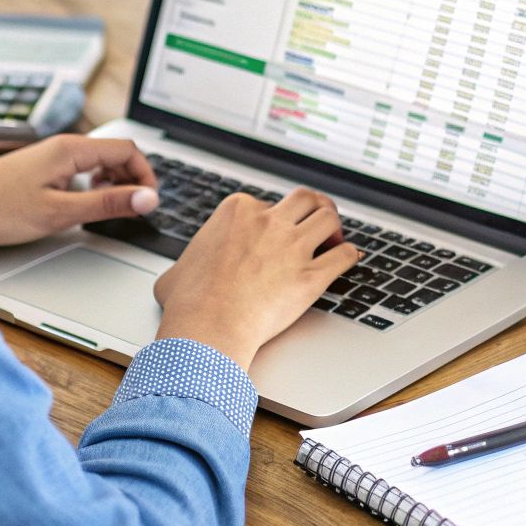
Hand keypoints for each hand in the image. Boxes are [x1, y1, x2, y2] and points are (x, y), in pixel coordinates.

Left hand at [0, 135, 157, 245]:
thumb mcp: (60, 213)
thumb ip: (107, 204)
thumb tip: (147, 199)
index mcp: (70, 149)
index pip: (128, 150)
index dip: (146, 176)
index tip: (148, 203)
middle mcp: (62, 146)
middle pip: (115, 153)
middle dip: (131, 179)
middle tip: (131, 209)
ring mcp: (51, 156)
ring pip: (98, 161)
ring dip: (113, 182)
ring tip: (107, 208)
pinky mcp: (41, 168)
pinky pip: (80, 169)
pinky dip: (92, 185)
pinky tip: (83, 204)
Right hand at [152, 188, 359, 369]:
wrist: (208, 327)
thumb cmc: (189, 303)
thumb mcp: (176, 271)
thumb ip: (187, 263)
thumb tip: (181, 276)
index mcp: (237, 211)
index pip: (265, 204)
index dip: (271, 219)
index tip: (273, 232)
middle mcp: (269, 222)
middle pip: (305, 198)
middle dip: (315, 205)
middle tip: (317, 217)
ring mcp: (293, 247)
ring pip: (329, 218)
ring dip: (334, 225)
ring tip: (334, 237)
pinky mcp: (311, 276)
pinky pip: (343, 256)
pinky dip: (349, 254)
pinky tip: (348, 257)